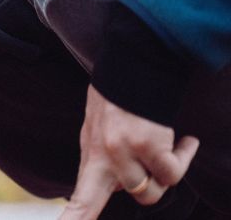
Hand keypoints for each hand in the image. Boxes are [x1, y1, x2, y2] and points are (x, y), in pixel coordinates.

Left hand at [60, 85, 199, 219]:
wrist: (132, 65)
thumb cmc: (119, 98)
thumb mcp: (100, 132)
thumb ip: (107, 162)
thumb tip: (121, 187)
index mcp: (91, 156)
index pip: (80, 200)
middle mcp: (102, 158)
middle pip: (121, 198)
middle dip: (138, 192)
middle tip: (150, 162)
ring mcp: (122, 153)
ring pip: (153, 190)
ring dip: (167, 172)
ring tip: (169, 146)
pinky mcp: (147, 145)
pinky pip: (172, 172)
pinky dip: (184, 156)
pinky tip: (185, 140)